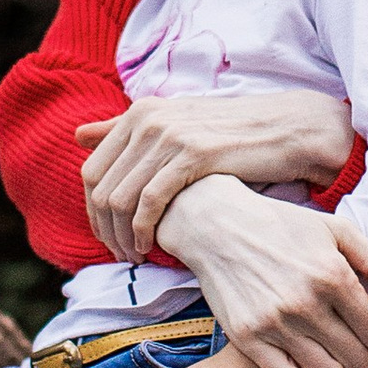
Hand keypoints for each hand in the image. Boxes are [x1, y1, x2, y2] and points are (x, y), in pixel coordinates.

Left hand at [77, 91, 355, 261]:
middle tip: (119, 254)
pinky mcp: (191, 154)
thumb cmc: (234, 133)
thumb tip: (78, 135)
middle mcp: (147, 119)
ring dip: (121, 235)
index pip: (92, 170)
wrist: (288, 128)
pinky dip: (143, 230)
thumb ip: (126, 129)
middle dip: (104, 228)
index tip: (107, 237)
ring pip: (120, 198)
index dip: (92, 211)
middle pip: (100, 187)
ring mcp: (168, 135)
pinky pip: (148, 201)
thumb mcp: (177, 123)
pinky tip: (151, 247)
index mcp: (140, 112)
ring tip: (135, 255)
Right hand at [153, 178, 367, 367]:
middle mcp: (305, 303)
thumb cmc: (283, 225)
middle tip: (348, 337)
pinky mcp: (248, 340)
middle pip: (356, 358)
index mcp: (332, 275)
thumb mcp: (337, 230)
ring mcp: (274, 324)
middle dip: (360, 352)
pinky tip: (305, 362)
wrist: (217, 226)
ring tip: (327, 350)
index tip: (365, 321)